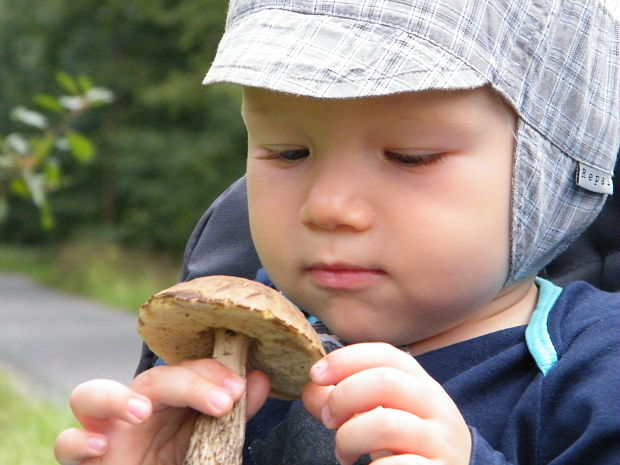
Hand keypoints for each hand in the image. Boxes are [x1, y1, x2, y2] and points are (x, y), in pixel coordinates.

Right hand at [54, 359, 269, 464]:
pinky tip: (100, 447)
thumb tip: (260, 379)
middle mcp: (137, 408)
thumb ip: (234, 415)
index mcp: (170, 401)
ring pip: (89, 394)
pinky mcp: (87, 458)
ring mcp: (106, 430)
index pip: (189, 370)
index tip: (240, 388)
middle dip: (188, 382)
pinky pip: (66, 443)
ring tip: (142, 412)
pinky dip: (77, 442)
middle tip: (222, 403)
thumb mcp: (212, 441)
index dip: (213, 372)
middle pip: (152, 377)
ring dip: (114, 397)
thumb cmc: (180, 461)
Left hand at [302, 343, 470, 464]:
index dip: (345, 358)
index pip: (384, 353)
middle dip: (343, 397)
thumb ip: (344, 397)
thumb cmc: (405, 440)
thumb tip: (311, 388)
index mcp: (419, 382)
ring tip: (343, 453)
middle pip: (384, 381)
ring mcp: (439, 439)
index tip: (315, 375)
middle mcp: (435, 405)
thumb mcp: (380, 411)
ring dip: (349, 438)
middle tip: (327, 420)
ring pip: (385, 424)